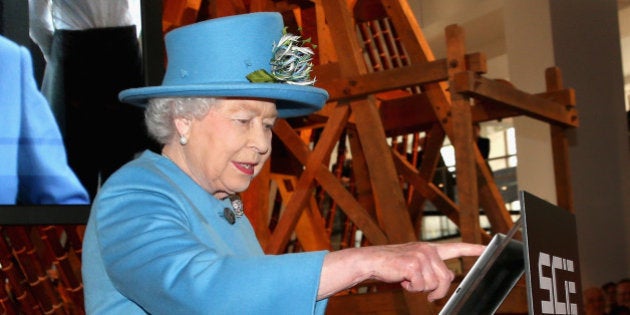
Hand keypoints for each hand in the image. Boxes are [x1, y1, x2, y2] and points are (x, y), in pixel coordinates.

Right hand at [318, 242, 484, 300]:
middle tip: (424, 290)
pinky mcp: (413, 264)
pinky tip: (403, 279)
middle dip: (437, 289)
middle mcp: (428, 250)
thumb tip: (448, 280)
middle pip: (447, 278)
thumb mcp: (416, 263)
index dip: (472, 249)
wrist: (372, 261)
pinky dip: (412, 288)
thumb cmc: (394, 265)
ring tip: (408, 279)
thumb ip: (433, 269)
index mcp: (430, 249)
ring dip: (421, 288)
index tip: (487, 248)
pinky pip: (421, 287)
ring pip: (434, 284)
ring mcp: (421, 256)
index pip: (456, 248)